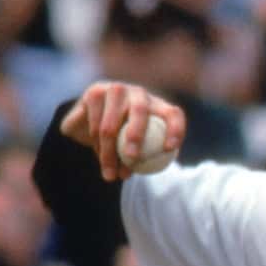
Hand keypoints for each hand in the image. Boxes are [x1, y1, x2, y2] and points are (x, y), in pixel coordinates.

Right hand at [60, 81, 185, 183]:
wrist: (90, 121)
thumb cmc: (122, 140)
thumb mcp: (137, 149)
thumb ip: (143, 158)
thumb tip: (142, 171)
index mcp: (157, 106)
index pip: (173, 113)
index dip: (175, 128)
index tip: (169, 149)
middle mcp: (139, 94)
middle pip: (140, 111)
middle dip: (136, 134)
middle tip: (132, 157)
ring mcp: (116, 90)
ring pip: (111, 125)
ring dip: (109, 153)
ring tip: (111, 175)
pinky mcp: (95, 93)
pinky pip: (95, 125)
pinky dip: (97, 145)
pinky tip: (100, 159)